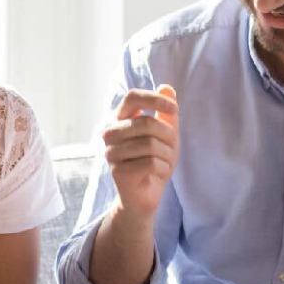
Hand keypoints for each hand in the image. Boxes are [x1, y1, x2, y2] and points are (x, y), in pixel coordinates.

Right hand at [103, 85, 179, 220]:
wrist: (144, 196)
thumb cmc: (154, 161)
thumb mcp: (166, 134)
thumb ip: (166, 112)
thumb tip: (166, 87)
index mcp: (120, 120)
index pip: (132, 97)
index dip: (154, 99)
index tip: (173, 108)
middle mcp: (110, 134)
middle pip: (146, 123)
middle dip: (168, 136)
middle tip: (173, 149)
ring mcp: (111, 153)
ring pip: (150, 144)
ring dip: (168, 155)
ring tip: (165, 163)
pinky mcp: (118, 172)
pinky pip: (150, 163)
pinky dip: (163, 169)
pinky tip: (159, 174)